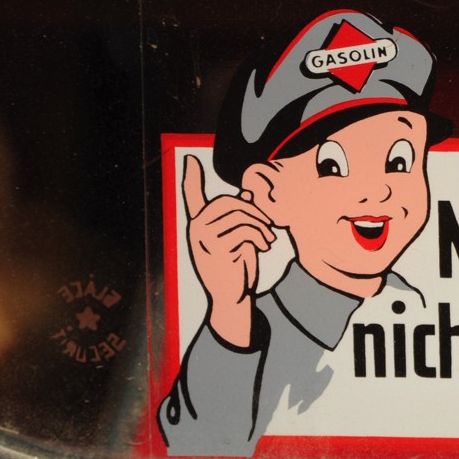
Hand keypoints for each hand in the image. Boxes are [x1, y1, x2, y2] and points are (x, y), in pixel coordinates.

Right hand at [182, 155, 275, 347]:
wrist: (232, 298)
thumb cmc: (235, 268)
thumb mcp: (237, 239)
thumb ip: (238, 217)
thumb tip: (247, 192)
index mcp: (199, 225)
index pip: (191, 196)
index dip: (191, 177)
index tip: (190, 159)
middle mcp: (196, 229)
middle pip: (229, 202)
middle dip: (253, 211)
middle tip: (267, 228)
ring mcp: (203, 238)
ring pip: (240, 214)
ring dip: (261, 225)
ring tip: (268, 239)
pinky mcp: (216, 248)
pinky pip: (245, 229)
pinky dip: (261, 236)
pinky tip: (265, 247)